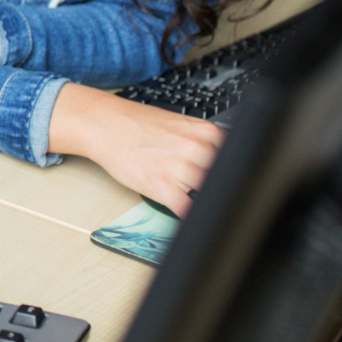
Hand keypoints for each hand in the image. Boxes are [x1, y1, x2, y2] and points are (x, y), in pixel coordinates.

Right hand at [47, 83, 223, 215]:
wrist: (106, 125)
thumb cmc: (138, 125)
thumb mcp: (181, 126)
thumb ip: (204, 143)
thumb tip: (221, 165)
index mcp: (207, 133)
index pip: (236, 160)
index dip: (231, 174)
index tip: (230, 182)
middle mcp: (198, 149)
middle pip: (224, 179)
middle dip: (216, 186)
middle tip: (206, 190)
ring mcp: (181, 169)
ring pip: (208, 195)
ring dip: (202, 200)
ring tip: (190, 198)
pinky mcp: (164, 188)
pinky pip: (188, 210)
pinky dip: (189, 216)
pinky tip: (187, 214)